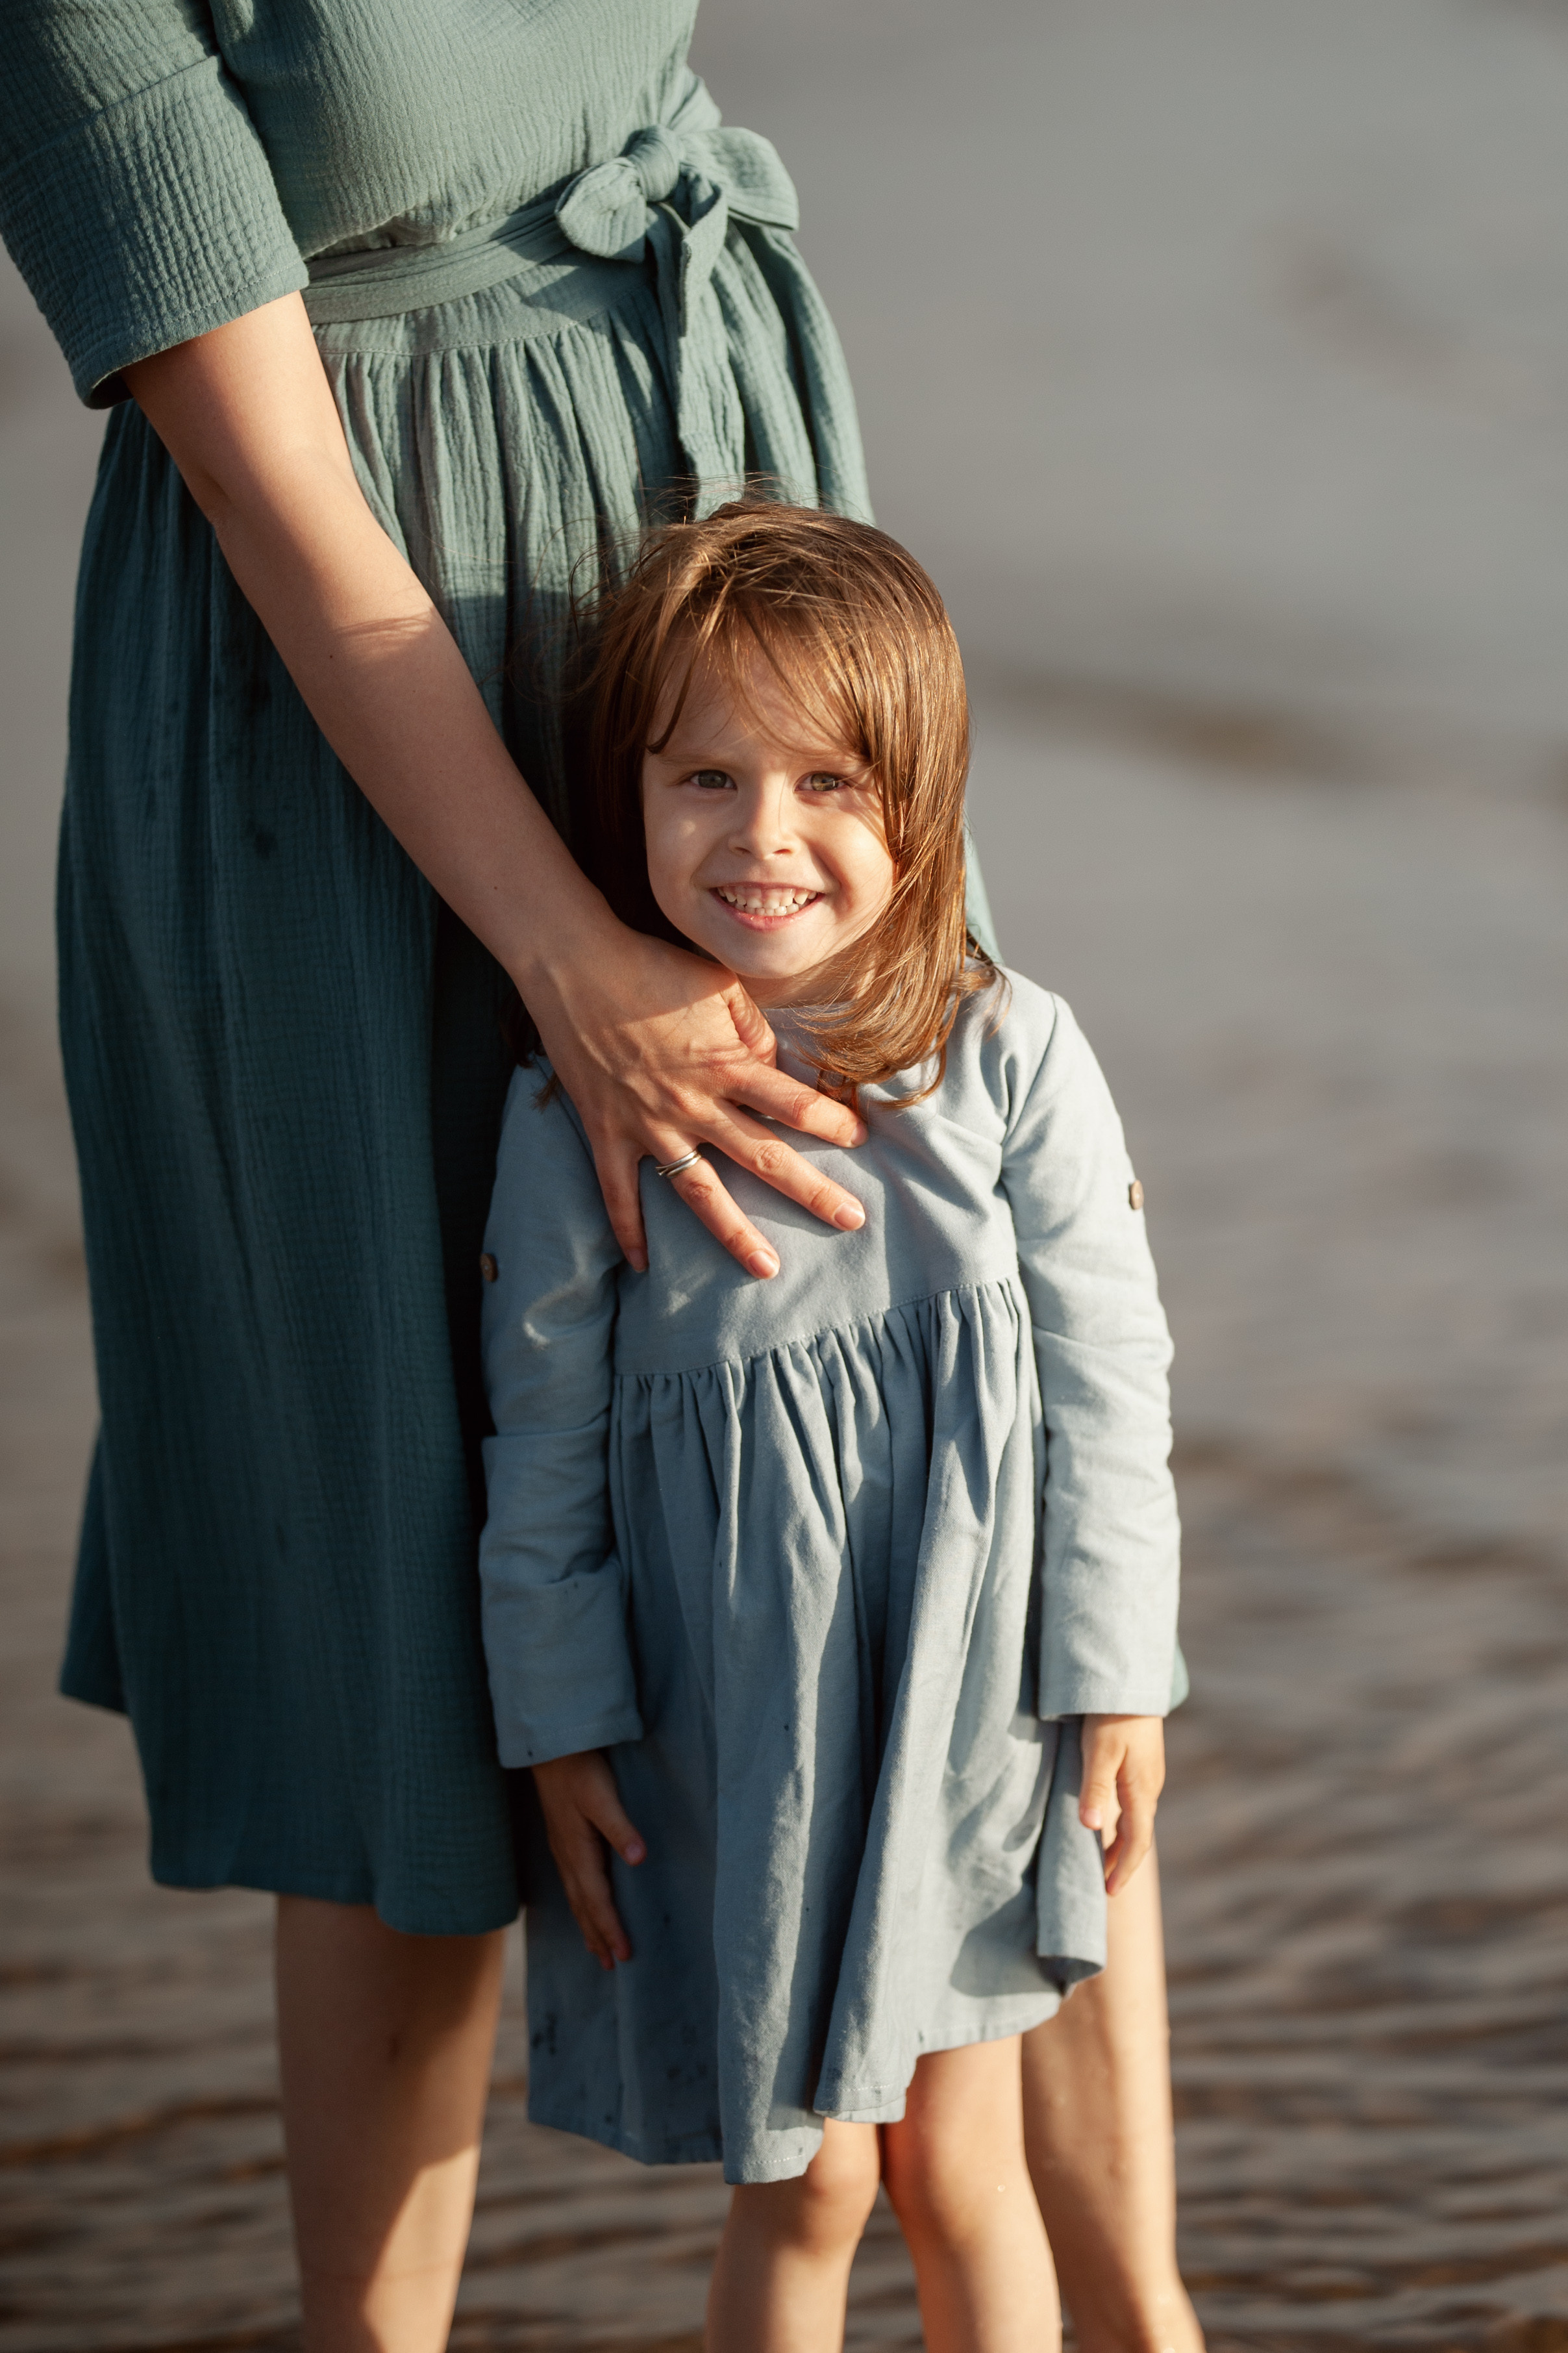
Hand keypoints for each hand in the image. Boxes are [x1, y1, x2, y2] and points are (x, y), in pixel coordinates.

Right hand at [523, 913, 867, 1275]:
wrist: (573, 966)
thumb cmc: (651, 967)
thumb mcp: (720, 984)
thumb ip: (754, 1028)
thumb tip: (773, 1065)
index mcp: (725, 1065)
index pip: (792, 1102)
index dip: (831, 1122)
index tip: (859, 1139)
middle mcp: (693, 1104)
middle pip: (763, 1157)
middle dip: (812, 1192)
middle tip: (851, 1221)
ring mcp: (648, 1125)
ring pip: (700, 1192)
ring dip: (735, 1234)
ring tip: (767, 1269)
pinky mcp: (607, 1133)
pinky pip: (618, 1194)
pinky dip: (629, 1230)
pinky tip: (644, 1265)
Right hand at [531, 1751, 646, 1969]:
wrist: (550, 1748)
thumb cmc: (580, 1769)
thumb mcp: (603, 1796)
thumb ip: (621, 1828)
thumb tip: (639, 1859)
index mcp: (579, 1852)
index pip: (598, 1901)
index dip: (611, 1929)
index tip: (624, 1956)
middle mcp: (567, 1857)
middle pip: (584, 1907)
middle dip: (597, 1937)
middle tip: (611, 1966)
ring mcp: (562, 1850)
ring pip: (575, 1898)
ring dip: (587, 1925)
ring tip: (596, 1950)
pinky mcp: (562, 1840)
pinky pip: (571, 1884)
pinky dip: (579, 1904)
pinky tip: (583, 1905)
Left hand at [1079, 1714, 1164, 1895]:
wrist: (1132, 1683)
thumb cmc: (1112, 1716)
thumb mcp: (1100, 1752)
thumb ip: (1095, 1789)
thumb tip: (1091, 1828)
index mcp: (1141, 1790)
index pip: (1136, 1842)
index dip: (1123, 1869)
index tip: (1109, 1891)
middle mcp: (1150, 1788)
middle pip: (1139, 1835)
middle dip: (1122, 1862)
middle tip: (1104, 1885)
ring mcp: (1149, 1776)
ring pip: (1138, 1820)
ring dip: (1122, 1843)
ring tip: (1103, 1861)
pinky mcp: (1143, 1765)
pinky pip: (1135, 1804)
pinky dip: (1124, 1823)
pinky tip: (1110, 1822)